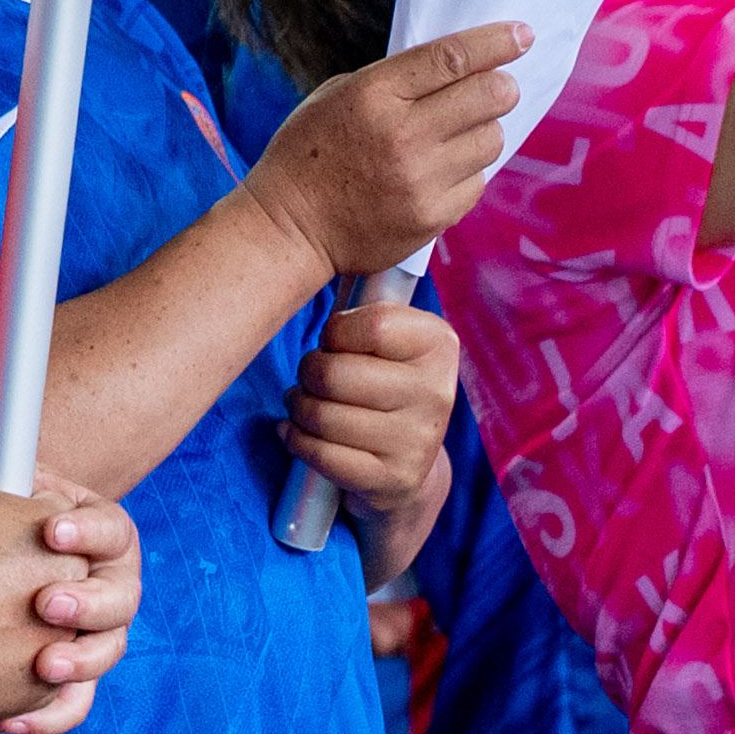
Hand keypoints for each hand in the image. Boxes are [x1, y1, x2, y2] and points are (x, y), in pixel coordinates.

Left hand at [0, 455, 140, 733]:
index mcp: (96, 534)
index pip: (112, 528)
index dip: (87, 530)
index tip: (51, 529)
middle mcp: (108, 587)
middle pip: (121, 597)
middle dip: (87, 601)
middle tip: (46, 602)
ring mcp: (94, 637)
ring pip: (106, 654)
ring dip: (78, 661)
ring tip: (41, 664)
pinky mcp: (70, 683)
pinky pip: (73, 707)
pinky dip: (48, 717)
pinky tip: (13, 721)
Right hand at [235, 23, 531, 283]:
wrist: (289, 228)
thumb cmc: (308, 155)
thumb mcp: (336, 97)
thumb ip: (393, 82)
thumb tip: (457, 70)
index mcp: (372, 95)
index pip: (450, 58)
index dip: (495, 43)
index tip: (522, 34)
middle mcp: (402, 135)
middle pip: (488, 96)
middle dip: (501, 87)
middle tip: (497, 89)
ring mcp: (421, 179)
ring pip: (492, 140)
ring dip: (482, 132)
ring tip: (452, 139)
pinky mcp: (433, 217)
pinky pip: (477, 182)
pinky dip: (465, 173)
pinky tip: (435, 175)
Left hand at [280, 294, 461, 526]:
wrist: (403, 465)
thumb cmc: (379, 384)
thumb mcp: (386, 341)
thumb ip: (364, 310)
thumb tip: (320, 252)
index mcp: (439, 345)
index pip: (370, 325)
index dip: (334, 334)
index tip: (335, 343)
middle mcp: (438, 392)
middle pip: (334, 373)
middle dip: (308, 374)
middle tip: (312, 379)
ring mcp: (419, 441)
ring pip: (321, 415)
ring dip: (298, 409)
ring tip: (305, 405)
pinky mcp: (394, 480)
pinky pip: (320, 454)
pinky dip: (295, 441)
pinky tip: (297, 433)